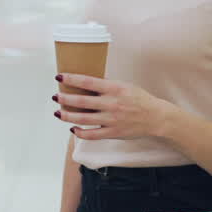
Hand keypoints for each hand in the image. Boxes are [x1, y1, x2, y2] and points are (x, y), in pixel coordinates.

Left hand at [53, 73, 178, 140]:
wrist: (156, 118)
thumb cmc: (139, 99)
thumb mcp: (124, 86)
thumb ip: (106, 85)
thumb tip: (84, 83)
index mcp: (115, 89)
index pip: (88, 82)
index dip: (71, 79)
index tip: (59, 76)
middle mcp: (112, 104)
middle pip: (82, 102)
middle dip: (65, 99)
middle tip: (55, 96)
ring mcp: (112, 120)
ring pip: (83, 119)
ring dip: (67, 116)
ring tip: (58, 113)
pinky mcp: (113, 133)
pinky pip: (92, 135)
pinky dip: (80, 132)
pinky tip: (73, 128)